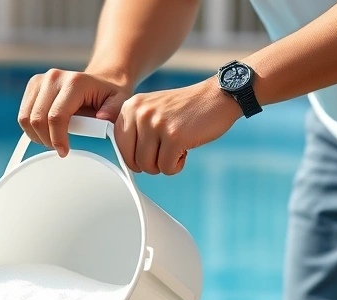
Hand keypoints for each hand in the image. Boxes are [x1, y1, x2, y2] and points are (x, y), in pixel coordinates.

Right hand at [18, 69, 132, 156]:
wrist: (101, 79)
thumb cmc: (109, 94)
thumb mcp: (119, 102)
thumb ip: (113, 111)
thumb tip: (101, 119)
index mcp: (75, 82)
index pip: (56, 116)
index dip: (57, 138)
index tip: (64, 151)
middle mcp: (54, 77)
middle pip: (38, 118)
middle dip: (47, 140)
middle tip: (59, 148)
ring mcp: (41, 80)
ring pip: (26, 118)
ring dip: (37, 135)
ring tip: (53, 140)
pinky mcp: (33, 85)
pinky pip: (23, 114)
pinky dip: (31, 128)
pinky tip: (46, 132)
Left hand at [115, 78, 242, 175]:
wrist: (217, 96)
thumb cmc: (186, 108)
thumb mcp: (152, 109)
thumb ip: (135, 129)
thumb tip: (127, 160)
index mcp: (131, 107)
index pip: (119, 144)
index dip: (134, 156)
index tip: (149, 153)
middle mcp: (140, 113)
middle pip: (133, 160)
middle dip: (150, 164)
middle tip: (165, 153)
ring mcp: (156, 124)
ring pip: (149, 166)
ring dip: (164, 165)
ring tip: (176, 149)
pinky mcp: (174, 137)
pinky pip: (166, 167)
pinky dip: (177, 166)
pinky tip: (185, 151)